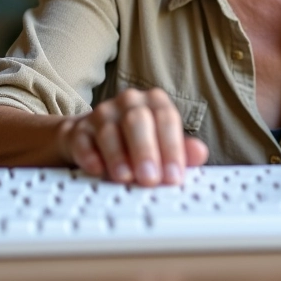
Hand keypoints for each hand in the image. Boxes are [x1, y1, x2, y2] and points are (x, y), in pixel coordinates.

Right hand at [58, 87, 208, 185]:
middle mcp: (129, 101)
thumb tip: (200, 153)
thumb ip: (182, 150)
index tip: (174, 176)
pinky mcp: (79, 129)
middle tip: (150, 179)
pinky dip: (90, 156)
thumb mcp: (162, 145)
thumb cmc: (136, 142)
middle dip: (145, 151)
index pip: (167, 119)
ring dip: (118, 156)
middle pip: (138, 120)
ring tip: (125, 178)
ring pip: (110, 131)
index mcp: (155, 101)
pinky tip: (97, 170)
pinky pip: (83, 141)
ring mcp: (102, 113)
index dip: (172, 148)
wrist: (94, 138)